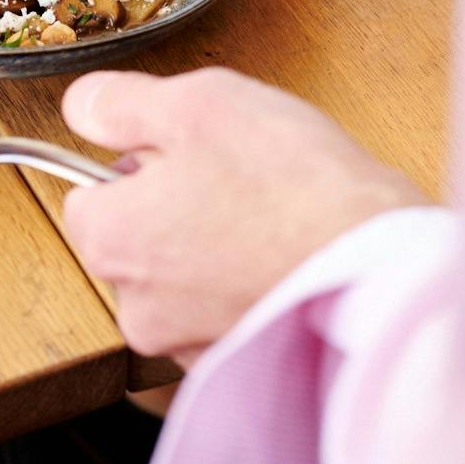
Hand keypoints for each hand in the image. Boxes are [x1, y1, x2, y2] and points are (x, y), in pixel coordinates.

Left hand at [61, 68, 425, 366]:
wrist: (379, 264)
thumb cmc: (294, 186)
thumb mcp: (199, 103)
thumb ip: (123, 104)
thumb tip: (85, 107)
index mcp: (111, 239)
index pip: (86, 194)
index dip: (135, 161)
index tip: (182, 151)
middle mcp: (136, 305)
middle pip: (134, 238)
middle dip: (171, 207)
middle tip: (235, 177)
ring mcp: (186, 342)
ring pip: (179, 277)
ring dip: (209, 248)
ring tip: (269, 216)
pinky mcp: (237, 360)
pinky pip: (222, 310)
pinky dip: (244, 285)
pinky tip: (284, 255)